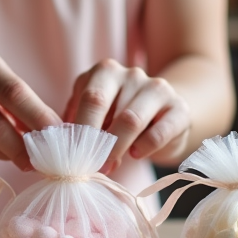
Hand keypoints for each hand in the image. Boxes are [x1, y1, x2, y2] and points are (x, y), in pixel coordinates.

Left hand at [64, 59, 190, 172]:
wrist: (165, 115)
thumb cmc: (119, 118)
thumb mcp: (96, 115)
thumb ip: (77, 125)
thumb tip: (58, 147)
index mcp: (105, 71)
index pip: (88, 97)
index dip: (79, 129)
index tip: (72, 155)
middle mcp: (132, 74)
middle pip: (106, 106)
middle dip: (94, 140)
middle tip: (89, 166)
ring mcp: (157, 89)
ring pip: (131, 119)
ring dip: (116, 147)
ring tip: (110, 165)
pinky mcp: (180, 109)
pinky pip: (159, 132)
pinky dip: (144, 147)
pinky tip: (136, 154)